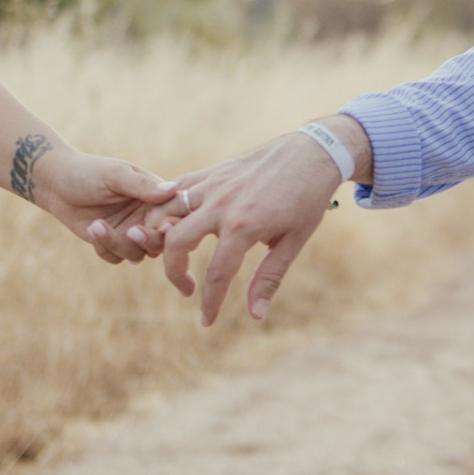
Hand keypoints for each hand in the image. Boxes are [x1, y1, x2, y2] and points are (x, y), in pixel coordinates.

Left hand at [20, 144, 177, 264]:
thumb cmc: (88, 172)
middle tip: (131, 231)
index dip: (173, 225)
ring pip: (138, 254)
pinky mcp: (112, 243)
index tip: (163, 226)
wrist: (56, 183)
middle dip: (147, 240)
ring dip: (118, 245)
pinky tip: (91, 229)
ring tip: (96, 226)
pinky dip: (104, 249)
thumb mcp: (115, 175)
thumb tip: (173, 189)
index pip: (175, 216)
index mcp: (155, 197)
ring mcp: (130, 232)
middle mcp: (146, 217)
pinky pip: (117, 259)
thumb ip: (143, 185)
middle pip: (161, 241)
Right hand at [156, 133, 343, 324]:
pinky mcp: (212, 172)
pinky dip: (167, 207)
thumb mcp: (293, 242)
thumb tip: (255, 315)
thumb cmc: (307, 200)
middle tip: (186, 288)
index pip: (216, 274)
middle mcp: (221, 205)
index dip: (209, 303)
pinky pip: (177, 189)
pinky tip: (172, 223)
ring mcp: (213, 185)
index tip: (206, 321)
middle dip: (173, 273)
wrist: (312, 153)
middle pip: (176, 244)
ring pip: (166, 213)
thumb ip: (269, 278)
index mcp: (243, 226)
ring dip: (161, 237)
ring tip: (173, 256)